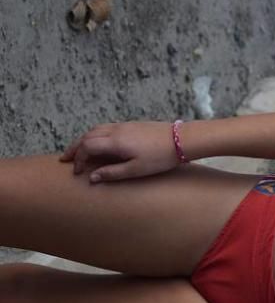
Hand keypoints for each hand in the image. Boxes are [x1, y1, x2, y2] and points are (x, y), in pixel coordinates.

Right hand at [59, 121, 180, 182]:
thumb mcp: (136, 170)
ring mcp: (123, 125)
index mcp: (114, 142)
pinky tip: (98, 143)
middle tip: (65, 159)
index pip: (87, 147)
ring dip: (83, 140)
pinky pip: (106, 128)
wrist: (181, 140)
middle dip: (75, 148)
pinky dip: (95, 135)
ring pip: (95, 130)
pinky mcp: (131, 125)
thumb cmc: (160, 157)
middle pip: (87, 136)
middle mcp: (115, 130)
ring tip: (78, 151)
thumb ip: (112, 173)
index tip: (77, 172)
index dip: (79, 159)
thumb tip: (92, 177)